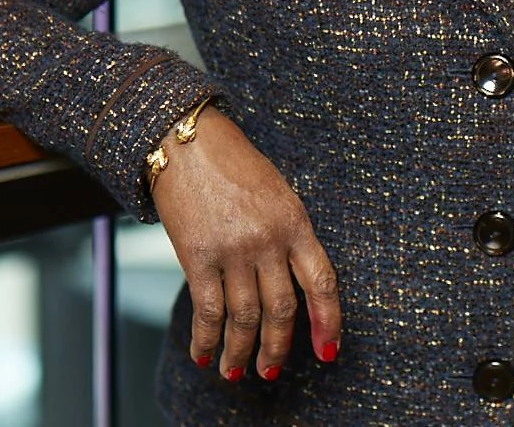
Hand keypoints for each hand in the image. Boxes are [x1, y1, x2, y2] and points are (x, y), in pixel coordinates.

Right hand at [150, 109, 341, 382]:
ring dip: (241, 352)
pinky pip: (207, 310)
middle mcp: (268, 240)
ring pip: (244, 317)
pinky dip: (206, 338)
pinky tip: (204, 354)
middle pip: (282, 309)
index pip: (322, 283)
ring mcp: (233, 250)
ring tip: (237, 371)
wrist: (185, 142)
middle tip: (271, 370)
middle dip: (278, 348)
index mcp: (296, 223)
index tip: (328, 350)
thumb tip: (293, 288)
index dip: (328, 322)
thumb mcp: (279, 195)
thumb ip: (289, 237)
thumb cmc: (234, 165)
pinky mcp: (198, 256)